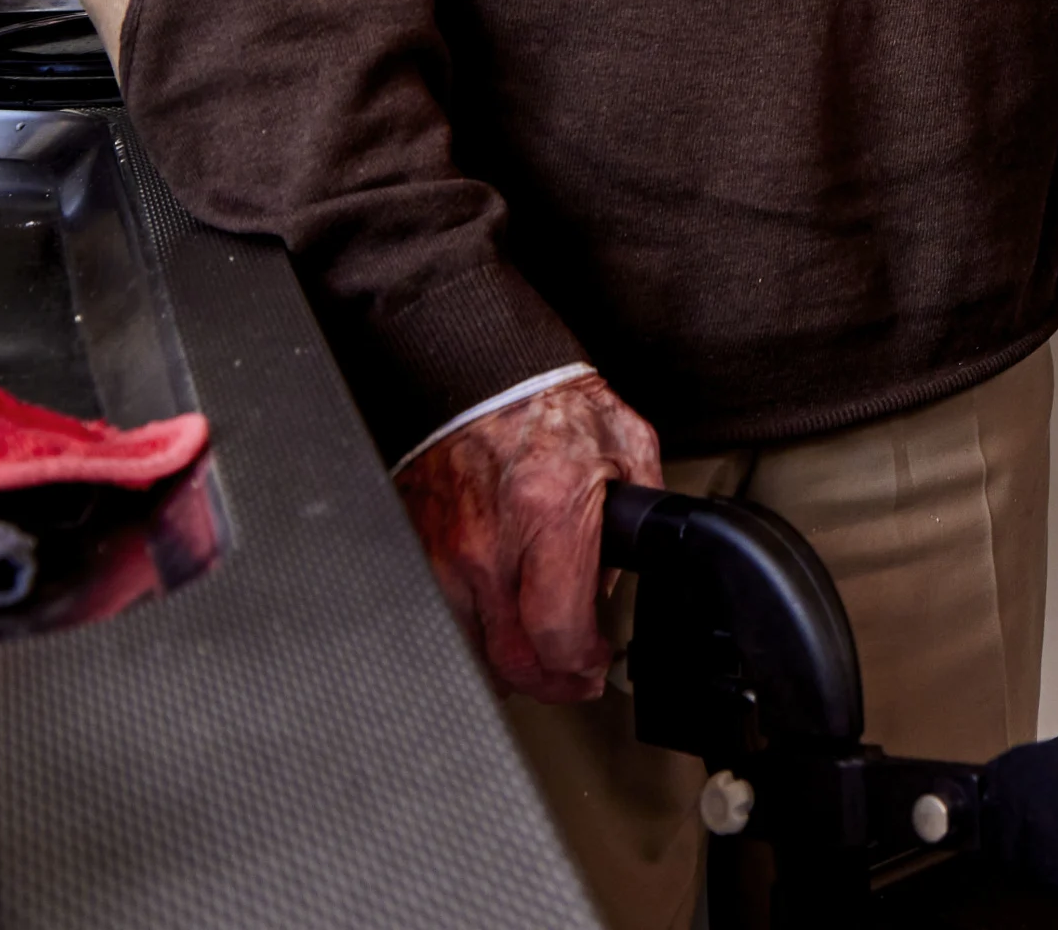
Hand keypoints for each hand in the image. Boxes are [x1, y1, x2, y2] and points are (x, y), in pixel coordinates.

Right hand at [391, 369, 663, 704]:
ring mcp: (445, 552)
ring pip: (472, 647)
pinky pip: (445, 617)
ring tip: (542, 657)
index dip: (581, 666)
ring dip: (510, 664)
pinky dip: (475, 634)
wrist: (479, 373)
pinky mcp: (419, 551)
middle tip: (575, 678)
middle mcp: (488, 543)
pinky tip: (501, 626)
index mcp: (548, 513)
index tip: (597, 666)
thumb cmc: (552, 403)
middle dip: (550, 683)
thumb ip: (638, 512)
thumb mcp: (627, 448)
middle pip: (509, 658)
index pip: (556, 630)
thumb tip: (616, 579)